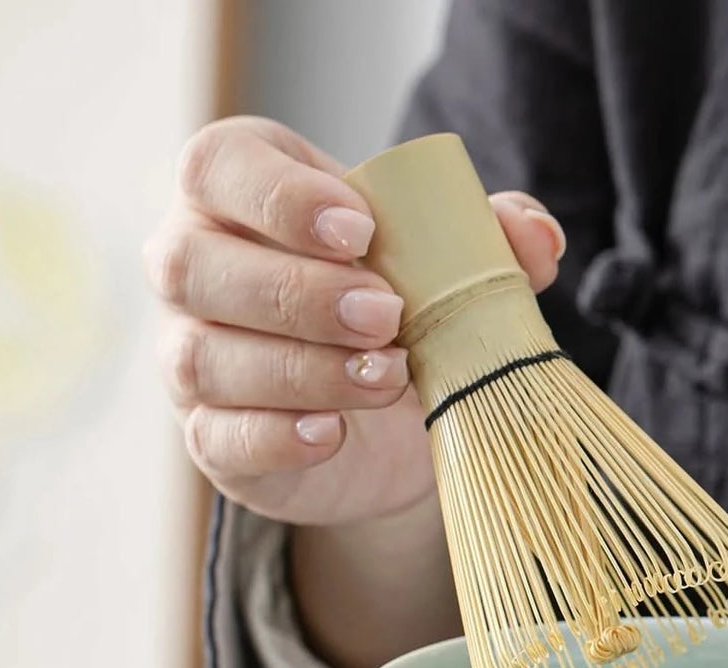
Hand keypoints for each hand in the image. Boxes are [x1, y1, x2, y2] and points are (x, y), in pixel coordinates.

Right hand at [145, 116, 565, 526]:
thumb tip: (539, 238)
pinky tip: (333, 433)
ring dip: (301, 369)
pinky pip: (218, 436)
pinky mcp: (210, 439)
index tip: (360, 230)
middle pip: (194, 264)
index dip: (280, 197)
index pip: (218, 168)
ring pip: (203, 356)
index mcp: (237, 192)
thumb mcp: (440, 265)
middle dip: (297, 292)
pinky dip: (277, 436)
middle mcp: (192, 267)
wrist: (381, 425)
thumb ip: (485, 240)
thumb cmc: (393, 311)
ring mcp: (188, 357)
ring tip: (388, 377)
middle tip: (387, 316)